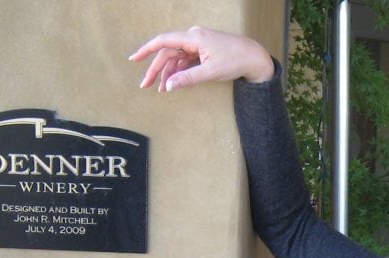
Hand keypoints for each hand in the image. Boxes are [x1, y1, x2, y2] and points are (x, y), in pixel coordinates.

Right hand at [129, 26, 274, 91]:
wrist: (254, 57)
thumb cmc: (235, 61)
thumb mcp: (210, 72)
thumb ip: (188, 78)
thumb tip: (168, 86)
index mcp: (194, 38)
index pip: (164, 41)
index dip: (146, 50)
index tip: (134, 59)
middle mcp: (194, 36)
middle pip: (168, 52)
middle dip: (156, 69)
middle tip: (145, 85)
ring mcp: (198, 42)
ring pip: (176, 56)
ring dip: (168, 72)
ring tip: (161, 89)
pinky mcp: (203, 49)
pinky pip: (185, 58)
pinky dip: (178, 70)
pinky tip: (173, 81)